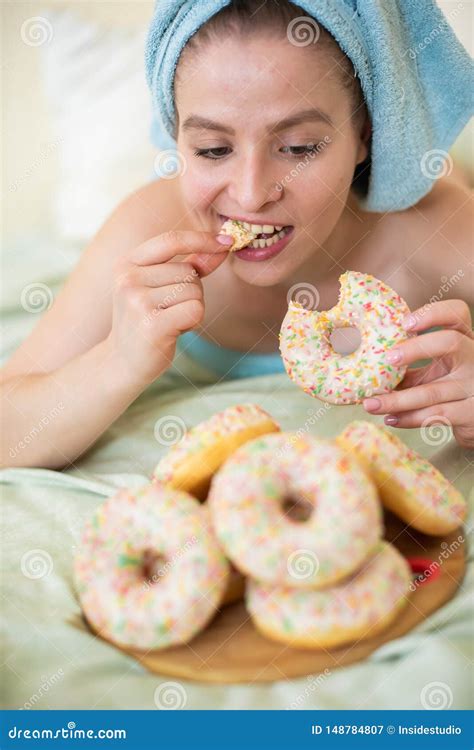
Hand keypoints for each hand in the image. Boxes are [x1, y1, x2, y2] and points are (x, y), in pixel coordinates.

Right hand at [107, 230, 232, 386]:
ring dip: (192, 308)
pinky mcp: (152, 325)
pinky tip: (174, 331)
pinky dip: (193, 321)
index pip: (171, 240)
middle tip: (170, 311)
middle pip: (189, 272)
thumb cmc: (146, 321)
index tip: (227, 242)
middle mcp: (128, 279)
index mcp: (127, 264)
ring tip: (169, 321)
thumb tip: (223, 245)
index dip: (202, 239)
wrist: (122, 362)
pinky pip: (195, 310)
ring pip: (194, 291)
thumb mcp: (159, 287)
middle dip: (192, 292)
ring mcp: (138, 302)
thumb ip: (189, 264)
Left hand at [362, 299, 473, 448]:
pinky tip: (391, 419)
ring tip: (370, 404)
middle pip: (450, 342)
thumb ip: (409, 366)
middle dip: (416, 348)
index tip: (404, 323)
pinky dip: (409, 418)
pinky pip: (436, 415)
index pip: (457, 313)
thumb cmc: (450, 391)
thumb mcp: (434, 372)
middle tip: (388, 358)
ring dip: (397, 399)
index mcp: (464, 340)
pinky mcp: (473, 412)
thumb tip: (364, 365)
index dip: (432, 313)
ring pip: (432, 390)